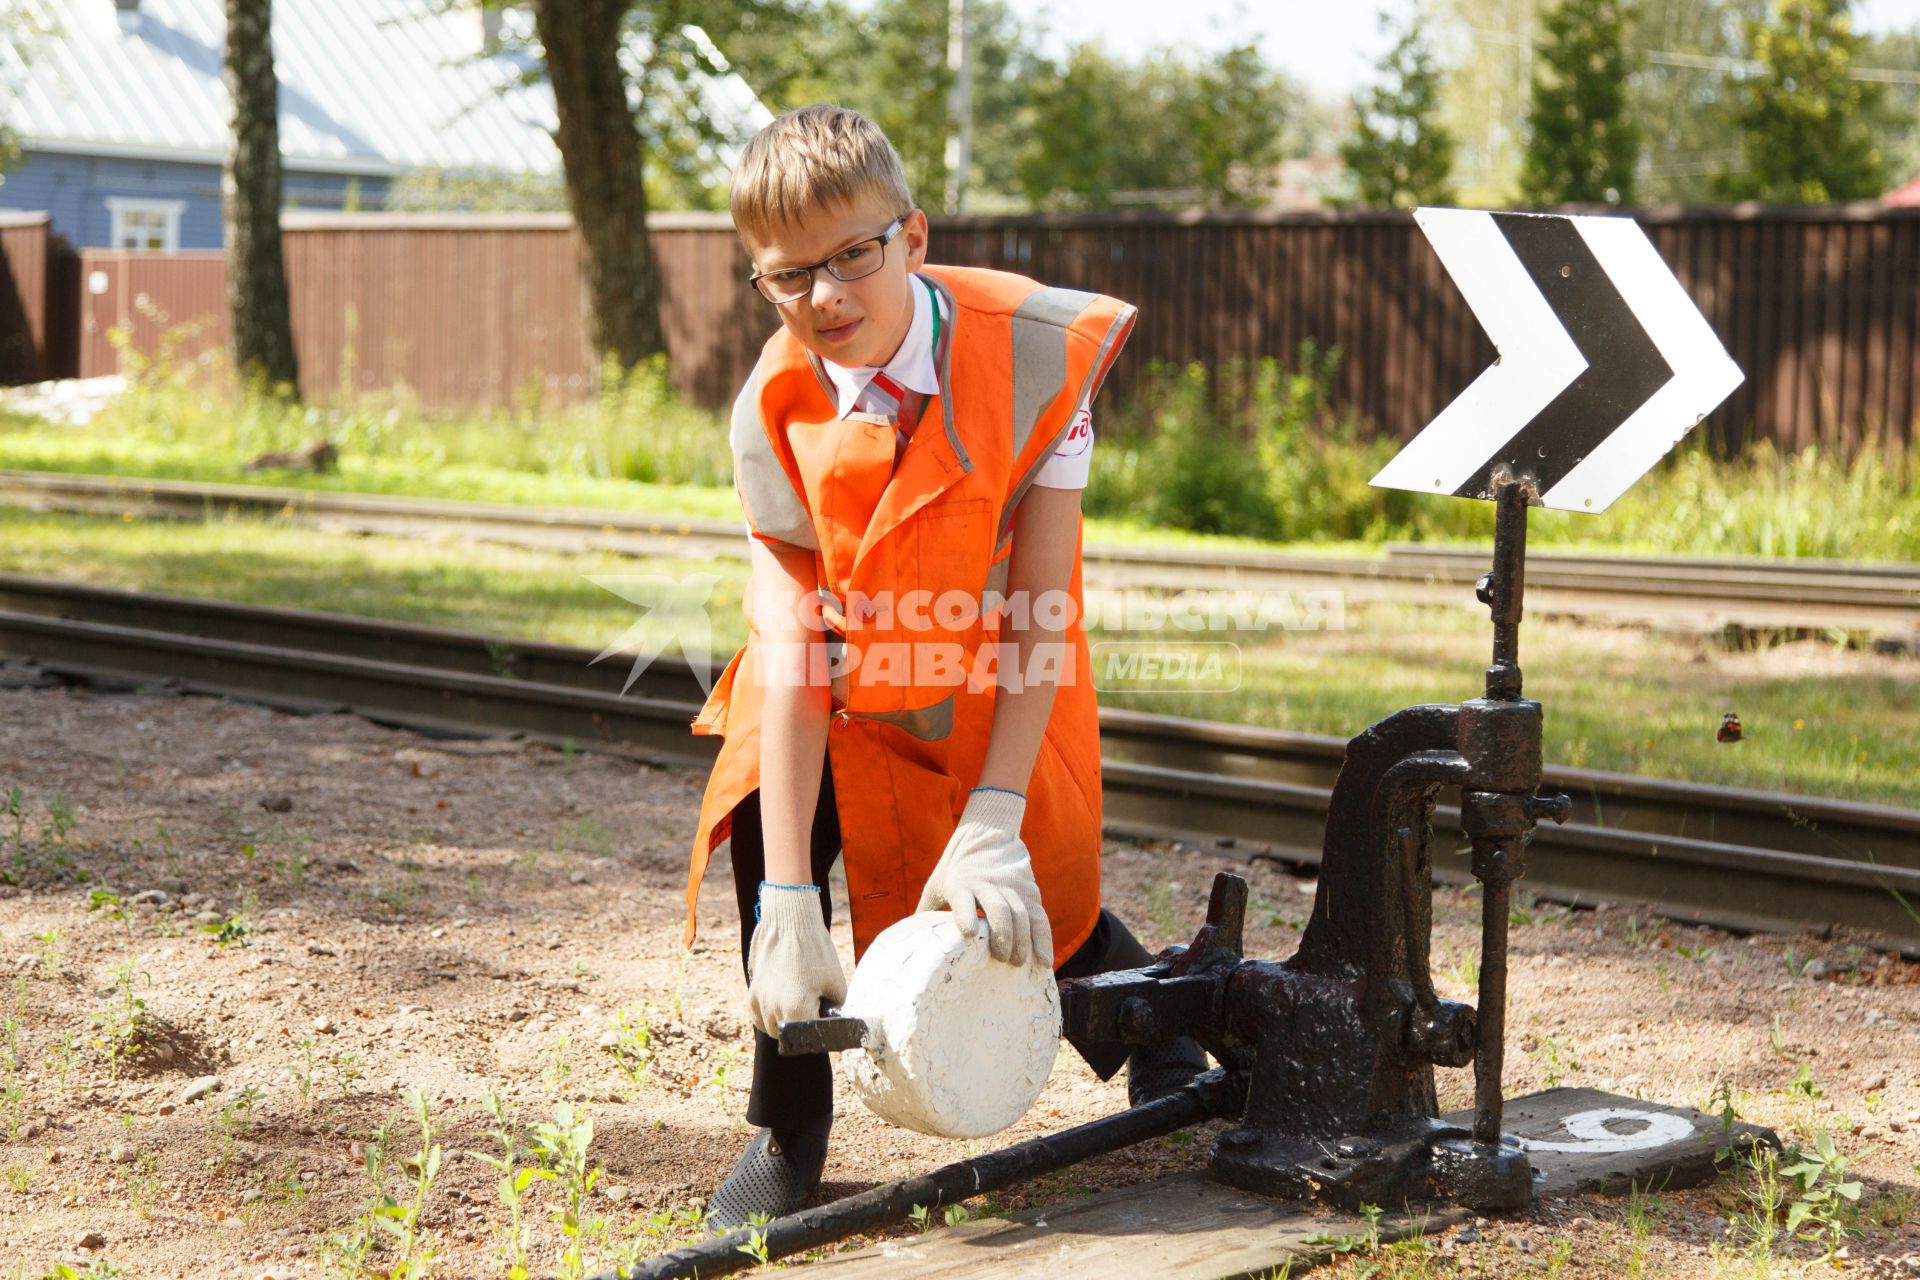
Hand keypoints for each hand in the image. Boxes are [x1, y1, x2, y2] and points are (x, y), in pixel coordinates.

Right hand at [747, 883, 846, 1039]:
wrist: (790, 923)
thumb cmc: (815, 950)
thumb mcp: (836, 982)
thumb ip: (837, 1008)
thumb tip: (837, 1022)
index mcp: (797, 1010)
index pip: (811, 1037)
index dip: (821, 1034)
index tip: (826, 1024)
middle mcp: (775, 1010)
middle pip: (789, 1038)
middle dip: (803, 1030)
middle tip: (814, 1013)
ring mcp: (760, 1002)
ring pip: (772, 1030)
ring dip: (785, 1025)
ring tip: (798, 1006)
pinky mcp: (752, 994)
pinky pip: (759, 1018)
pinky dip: (770, 1018)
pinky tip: (782, 1006)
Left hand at [915, 788, 1053, 967]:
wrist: (987, 834)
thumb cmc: (956, 867)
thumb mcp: (937, 882)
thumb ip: (926, 910)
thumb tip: (908, 941)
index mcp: (961, 882)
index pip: (963, 898)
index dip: (965, 914)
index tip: (968, 933)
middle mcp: (987, 883)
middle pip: (998, 908)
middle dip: (1002, 935)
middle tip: (1002, 959)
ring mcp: (1011, 887)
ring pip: (1021, 913)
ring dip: (1022, 940)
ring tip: (1018, 963)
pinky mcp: (1029, 892)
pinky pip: (1039, 917)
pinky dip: (1043, 939)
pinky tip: (1043, 959)